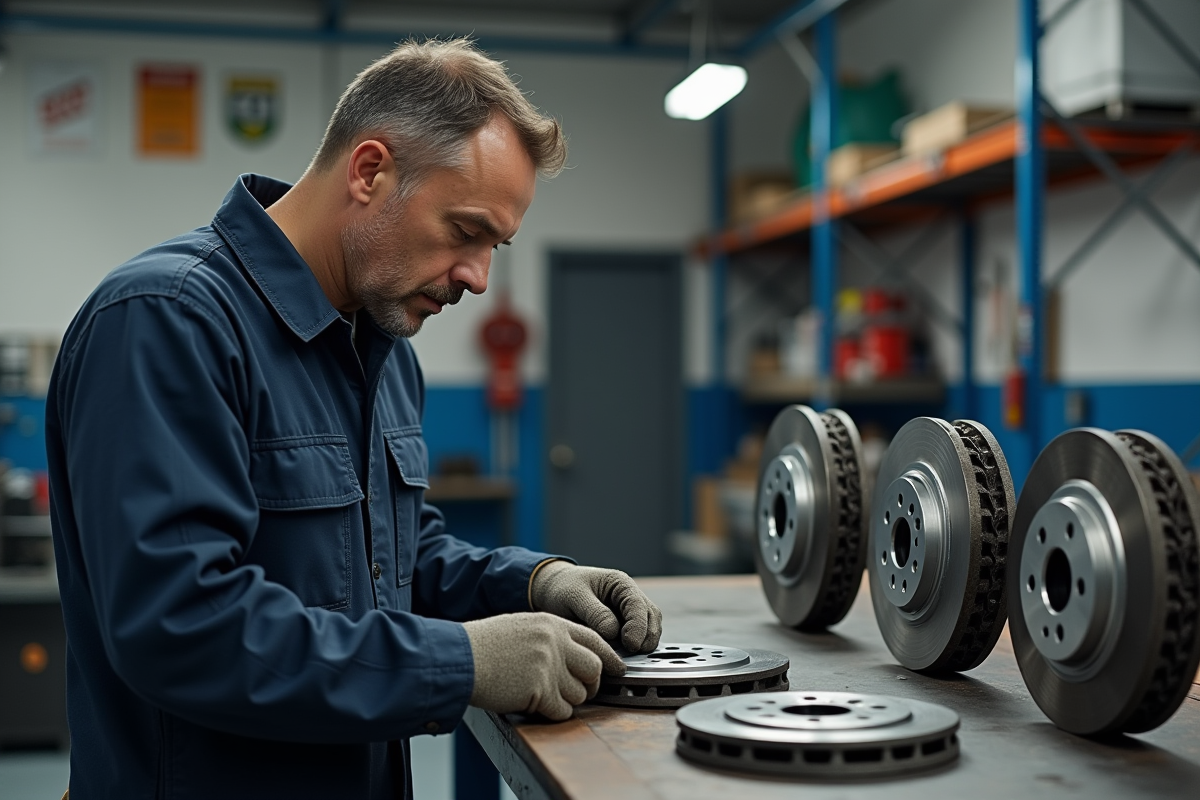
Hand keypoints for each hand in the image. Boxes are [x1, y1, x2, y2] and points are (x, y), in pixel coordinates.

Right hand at [463, 612, 625, 719]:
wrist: (461, 659)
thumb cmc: (485, 645)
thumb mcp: (522, 626)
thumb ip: (550, 637)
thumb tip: (574, 656)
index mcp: (552, 624)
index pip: (595, 640)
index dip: (608, 657)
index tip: (616, 669)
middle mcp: (555, 643)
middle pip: (594, 669)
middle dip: (590, 684)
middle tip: (578, 691)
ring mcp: (549, 666)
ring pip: (580, 693)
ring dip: (566, 700)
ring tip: (544, 696)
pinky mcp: (540, 690)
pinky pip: (562, 711)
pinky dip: (552, 713)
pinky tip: (535, 705)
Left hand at [530, 561, 662, 653]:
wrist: (555, 590)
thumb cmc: (564, 588)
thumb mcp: (575, 597)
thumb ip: (595, 613)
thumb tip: (614, 632)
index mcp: (621, 584)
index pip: (638, 605)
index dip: (638, 626)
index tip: (630, 644)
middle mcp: (631, 597)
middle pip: (651, 618)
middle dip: (645, 637)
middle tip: (631, 654)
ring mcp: (630, 612)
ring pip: (649, 629)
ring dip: (643, 644)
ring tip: (626, 657)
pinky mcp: (625, 627)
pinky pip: (638, 638)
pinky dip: (635, 648)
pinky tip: (622, 656)